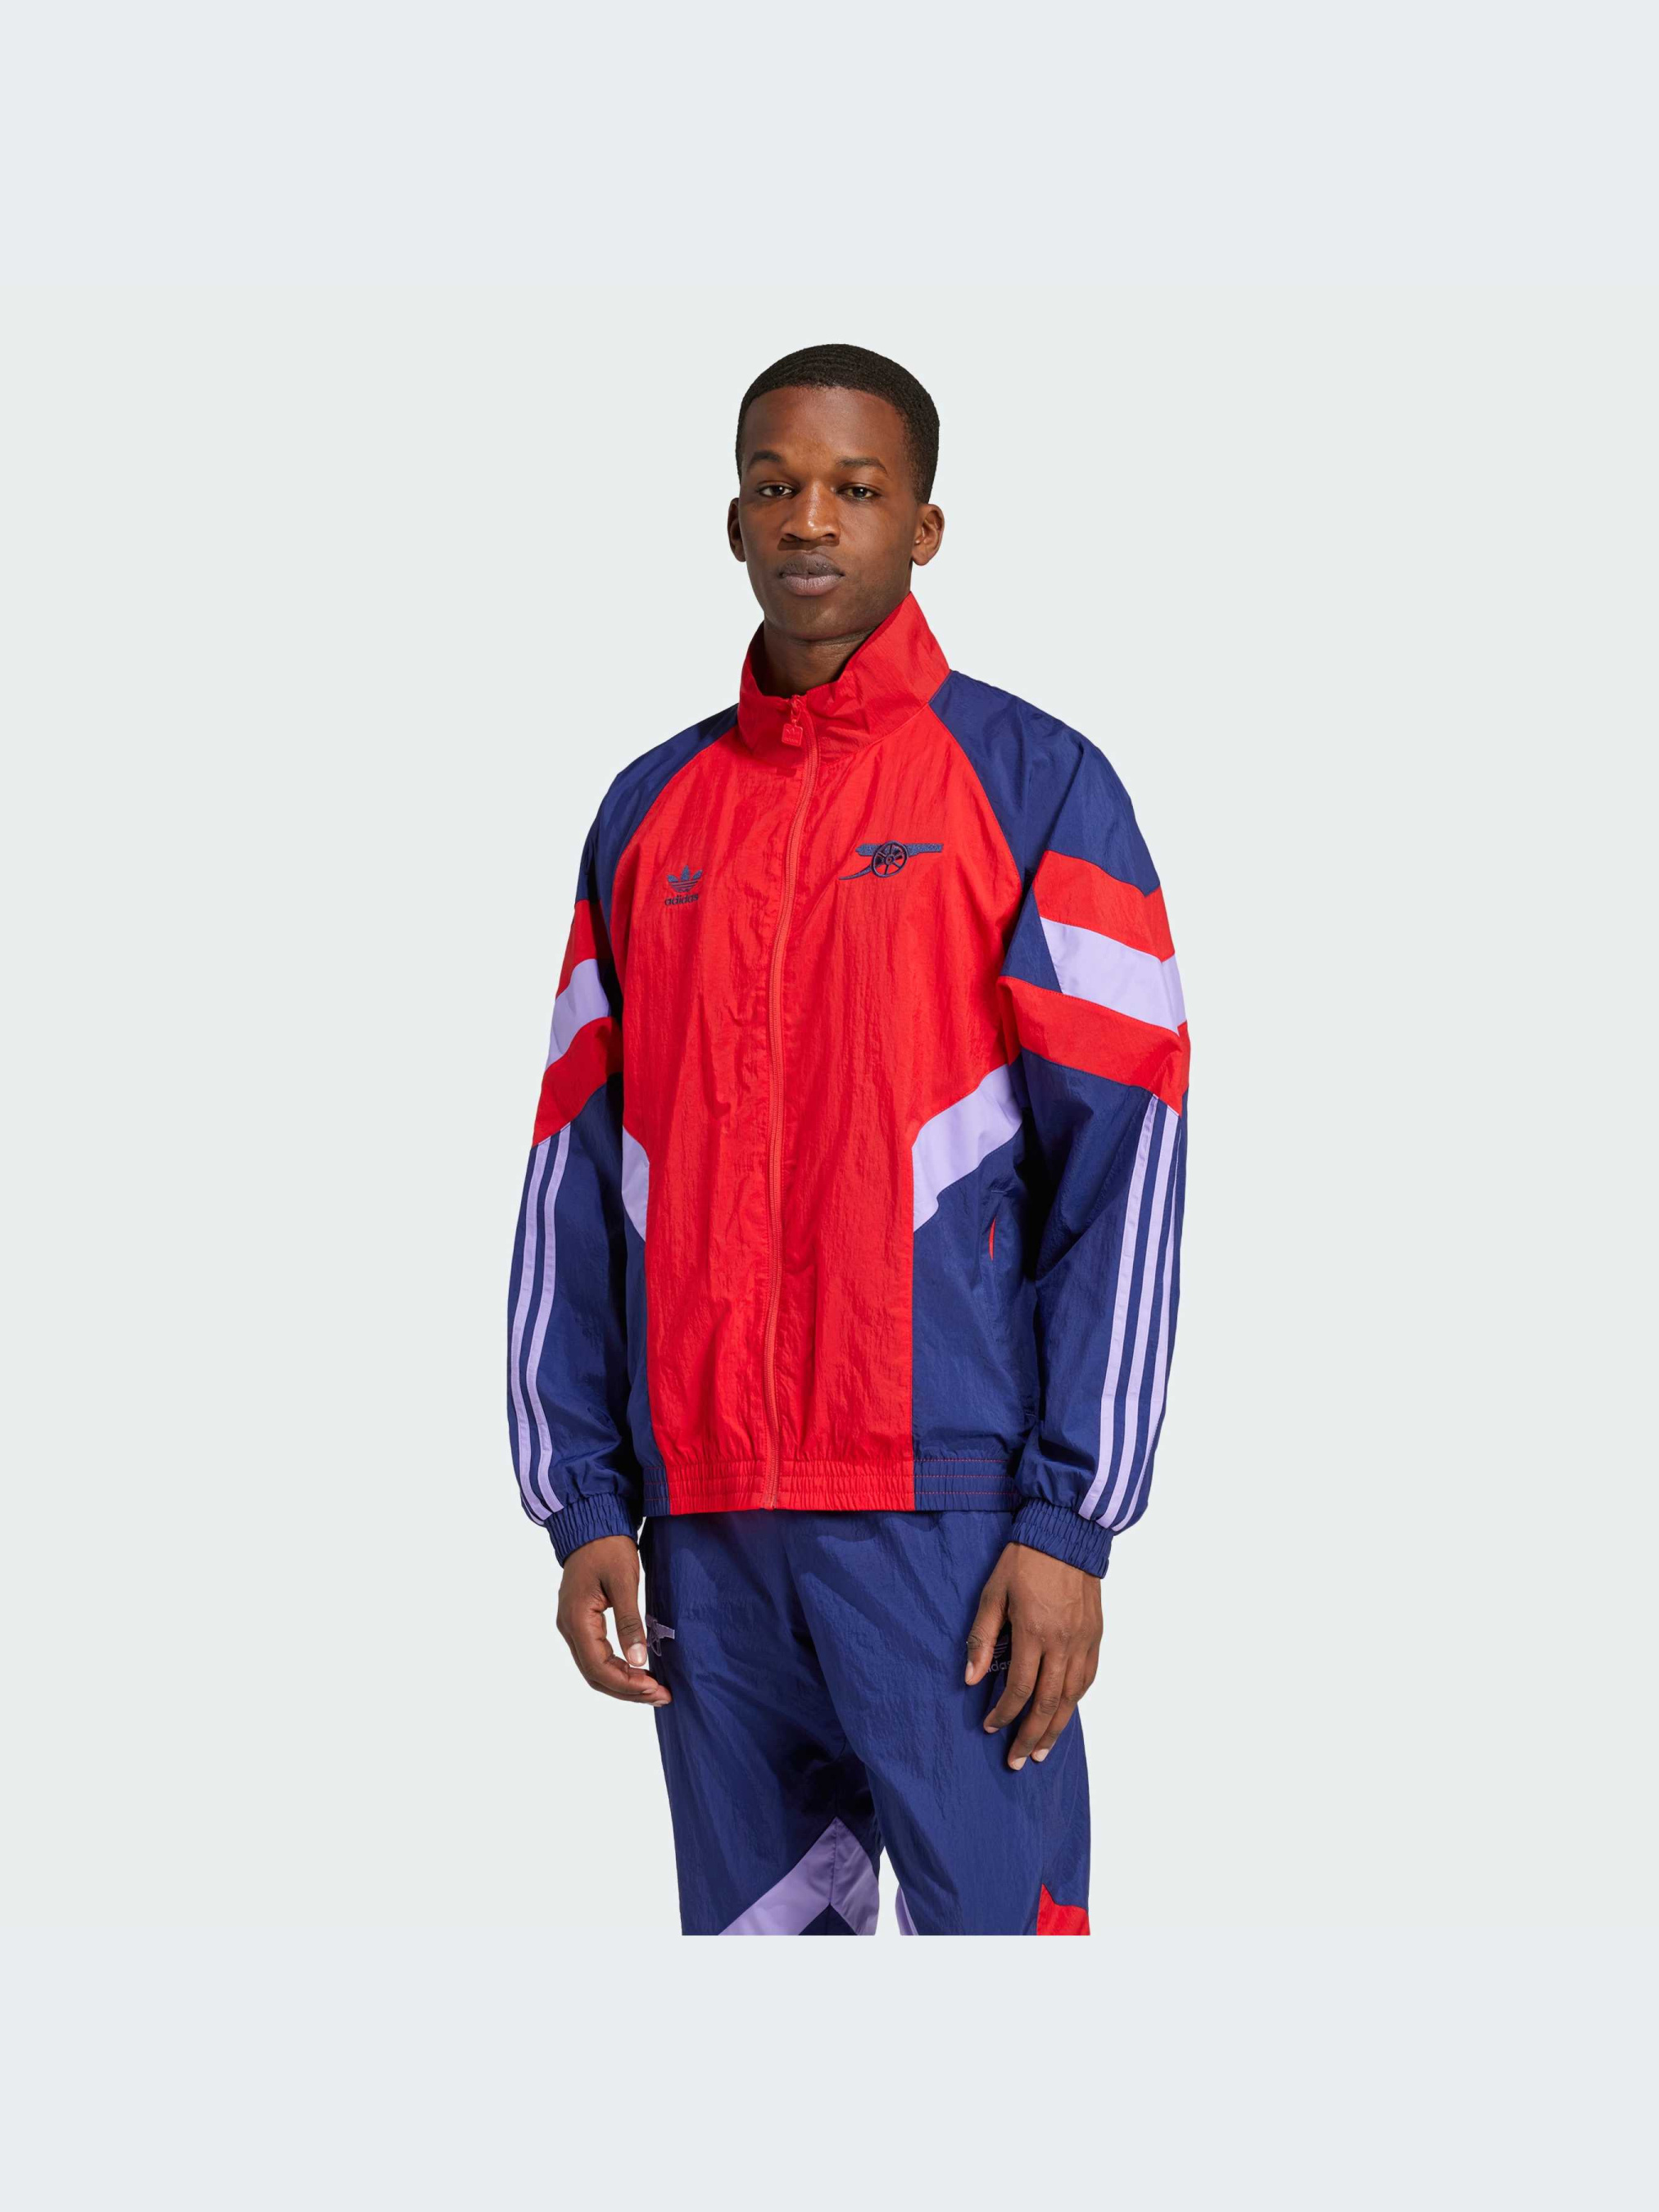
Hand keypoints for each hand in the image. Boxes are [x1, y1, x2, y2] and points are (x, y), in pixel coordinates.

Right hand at [555, 1534, 670, 1706]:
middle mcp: (569, 1628)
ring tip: (654, 1689)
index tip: (655, 1688)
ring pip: (594, 1668)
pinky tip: (638, 1671)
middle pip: (595, 1675)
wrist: (592, 1523)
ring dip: (623, 1682)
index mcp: (576, 1620)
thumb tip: (639, 1661)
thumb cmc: (608, 1548)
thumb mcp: (624, 1582)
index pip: (598, 1668)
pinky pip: (596, 1655)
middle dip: (628, 1690)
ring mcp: (572, 1626)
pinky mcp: (581, 1622)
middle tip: (661, 1695)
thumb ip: (630, 1623)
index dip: (626, 1684)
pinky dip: (617, 1668)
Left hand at [965, 1541, 1100, 1769]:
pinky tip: (1064, 1713)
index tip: (990, 1728)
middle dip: (1030, 1736)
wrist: (1066, 1534)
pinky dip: (1075, 1701)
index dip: (1004, 1715)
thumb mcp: (993, 1593)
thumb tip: (971, 1679)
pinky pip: (1088, 1679)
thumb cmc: (1024, 1561)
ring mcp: (1083, 1641)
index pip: (1019, 1689)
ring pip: (1072, 1698)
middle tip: (1017, 1761)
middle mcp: (1062, 1643)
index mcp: (1034, 1633)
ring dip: (1056, 1729)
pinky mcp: (1095, 1636)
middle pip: (1048, 1704)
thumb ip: (983, 1637)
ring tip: (1041, 1750)